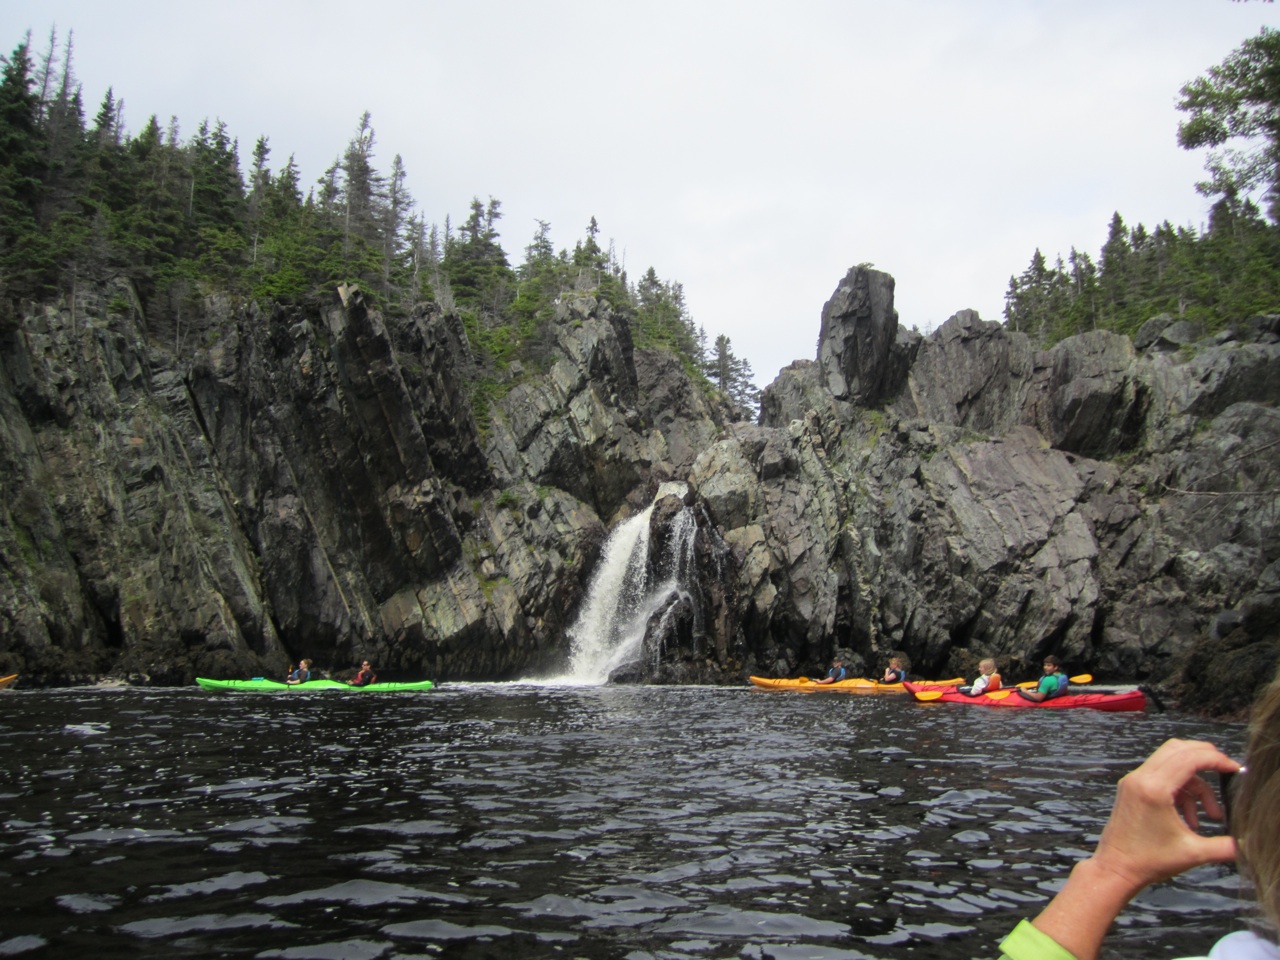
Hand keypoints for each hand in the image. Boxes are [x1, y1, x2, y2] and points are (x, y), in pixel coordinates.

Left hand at [1090, 738, 1238, 893]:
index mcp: (1154, 788)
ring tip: (1210, 815)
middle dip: (1205, 759)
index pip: (1189, 757)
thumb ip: (1224, 846)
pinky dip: (1181, 792)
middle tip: (1225, 774)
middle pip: (1178, 750)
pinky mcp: (1132, 789)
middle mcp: (1140, 778)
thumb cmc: (1149, 861)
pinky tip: (1190, 820)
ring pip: (1171, 764)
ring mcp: (1133, 781)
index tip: (1234, 769)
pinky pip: (1162, 777)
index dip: (1216, 759)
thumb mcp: (1193, 853)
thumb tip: (1244, 841)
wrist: (1115, 869)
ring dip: (1195, 785)